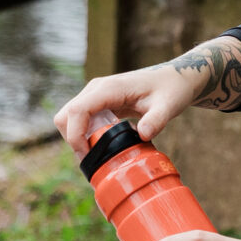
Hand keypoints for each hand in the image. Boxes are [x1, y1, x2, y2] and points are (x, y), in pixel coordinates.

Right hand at [53, 36, 240, 158]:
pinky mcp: (100, 103)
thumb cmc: (172, 90)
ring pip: (70, 119)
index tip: (87, 157)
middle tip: (94, 160)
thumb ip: (157, 120)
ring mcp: (96, 96)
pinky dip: (86, 136)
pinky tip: (105, 147)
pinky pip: (82, 121)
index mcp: (108, 88)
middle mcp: (96, 89)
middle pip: (65, 116)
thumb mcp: (169, 106)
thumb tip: (143, 135)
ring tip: (102, 155)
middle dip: (73, 140)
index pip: (77, 111)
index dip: (75, 136)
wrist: (175, 79)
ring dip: (78, 139)